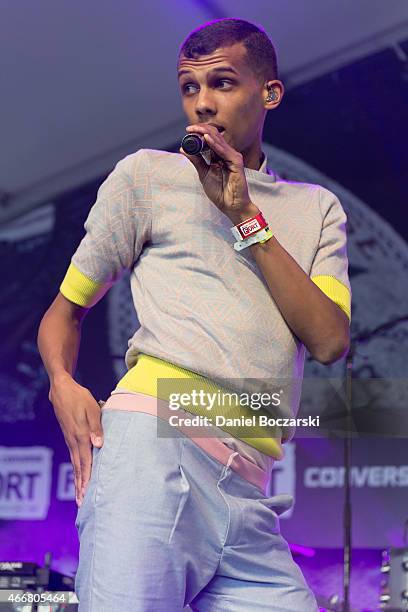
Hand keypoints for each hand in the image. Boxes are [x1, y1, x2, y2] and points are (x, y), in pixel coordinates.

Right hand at [49, 373, 103, 506]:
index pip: (86, 462)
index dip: (88, 479)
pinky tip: (79, 477)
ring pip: (75, 465)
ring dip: (78, 481)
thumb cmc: (80, 398)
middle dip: (81, 487)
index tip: (88, 494)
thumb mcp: (92, 409)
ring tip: (79, 497)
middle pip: (79, 469)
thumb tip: (99, 444)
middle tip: (82, 504)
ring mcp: (70, 441)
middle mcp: (74, 442)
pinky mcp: (70, 438)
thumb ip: (96, 427)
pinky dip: (76, 471)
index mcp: (81, 436)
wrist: (62, 390)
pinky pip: (74, 458)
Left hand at [180, 124, 255, 221]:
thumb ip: (196, 161)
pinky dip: (215, 144)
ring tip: (195, 130)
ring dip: (206, 134)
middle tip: (189, 128)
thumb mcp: (204, 174)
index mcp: (219, 156)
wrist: (231, 205)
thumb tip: (183, 149)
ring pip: (219, 140)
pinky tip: (207, 139)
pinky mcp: (237, 162)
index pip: (210, 138)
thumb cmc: (220, 192)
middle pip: (214, 136)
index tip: (188, 130)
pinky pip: (224, 151)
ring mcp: (232, 157)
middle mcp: (226, 154)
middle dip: (201, 130)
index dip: (199, 132)